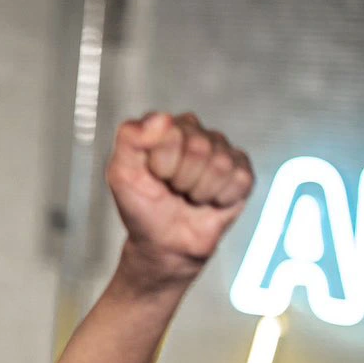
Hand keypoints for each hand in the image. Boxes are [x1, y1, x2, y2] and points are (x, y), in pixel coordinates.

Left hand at [106, 112, 253, 280]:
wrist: (164, 243)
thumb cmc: (142, 208)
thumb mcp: (122, 174)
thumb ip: (130, 139)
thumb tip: (161, 118)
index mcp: (166, 127)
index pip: (172, 133)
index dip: (162, 164)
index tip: (153, 177)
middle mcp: (196, 133)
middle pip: (200, 147)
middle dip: (182, 179)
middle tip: (172, 190)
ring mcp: (221, 151)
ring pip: (220, 164)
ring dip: (200, 191)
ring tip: (188, 196)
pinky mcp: (241, 172)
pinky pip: (239, 179)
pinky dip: (221, 198)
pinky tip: (209, 201)